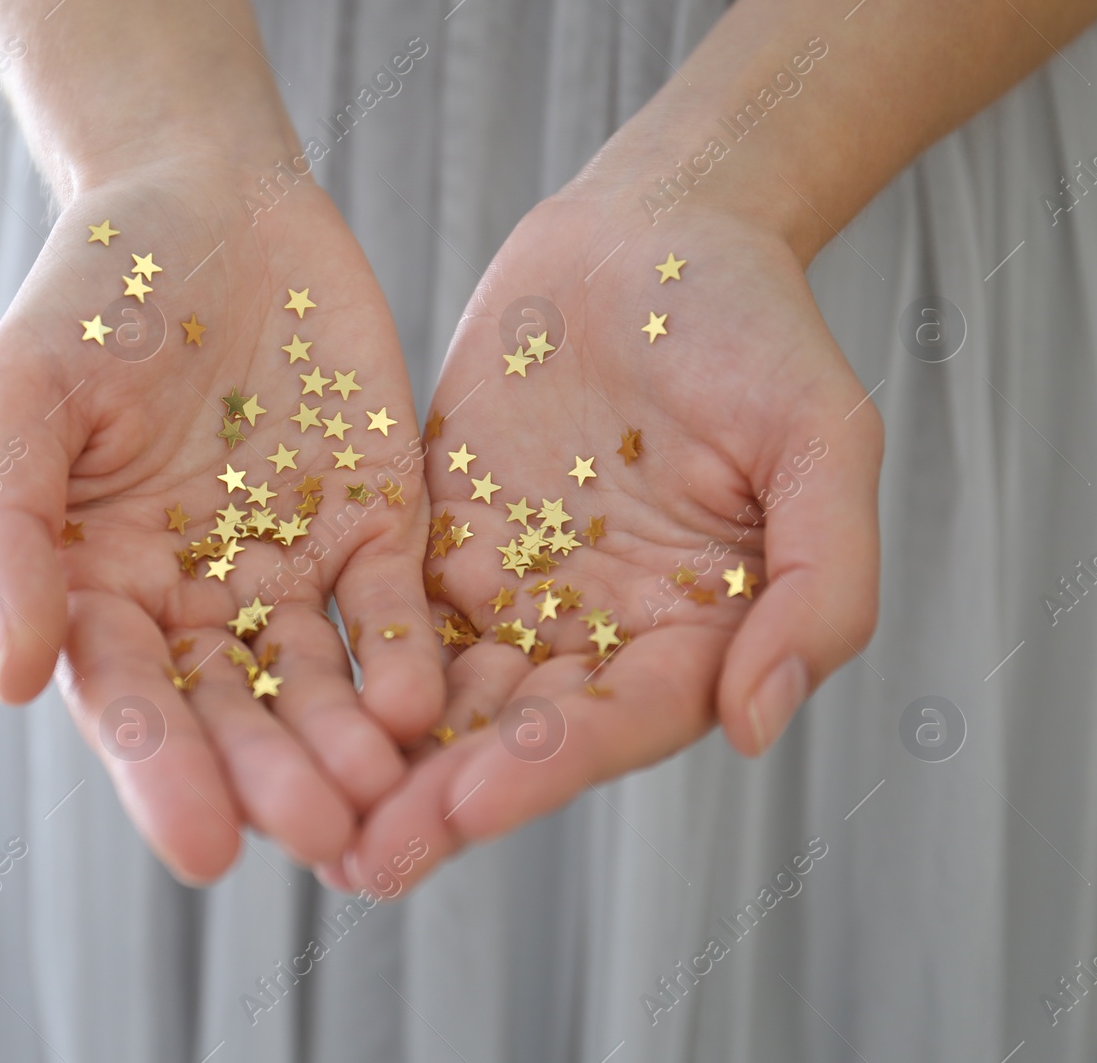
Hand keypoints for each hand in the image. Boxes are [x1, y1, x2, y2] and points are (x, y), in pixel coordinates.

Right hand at [0, 158, 442, 881]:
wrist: (206, 198)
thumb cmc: (89, 293)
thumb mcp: (23, 395)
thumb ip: (8, 530)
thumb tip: (8, 677)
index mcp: (100, 590)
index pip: (131, 702)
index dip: (162, 773)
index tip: (202, 848)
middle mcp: (196, 602)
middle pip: (235, 713)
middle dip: (275, 776)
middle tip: (321, 836)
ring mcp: (290, 569)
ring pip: (321, 679)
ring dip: (351, 741)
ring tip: (386, 793)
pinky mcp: (374, 526)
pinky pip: (393, 604)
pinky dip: (407, 651)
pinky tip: (426, 697)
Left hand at [337, 189, 882, 890]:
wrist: (652, 233)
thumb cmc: (755, 324)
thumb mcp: (820, 439)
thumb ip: (818, 582)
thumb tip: (755, 724)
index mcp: (696, 632)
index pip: (620, 720)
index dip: (546, 767)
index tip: (466, 807)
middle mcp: (598, 634)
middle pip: (516, 734)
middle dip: (440, 799)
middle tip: (362, 863)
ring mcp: (515, 592)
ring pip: (440, 695)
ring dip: (377, 759)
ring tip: (304, 822)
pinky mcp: (439, 544)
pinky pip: (386, 615)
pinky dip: (340, 667)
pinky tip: (276, 708)